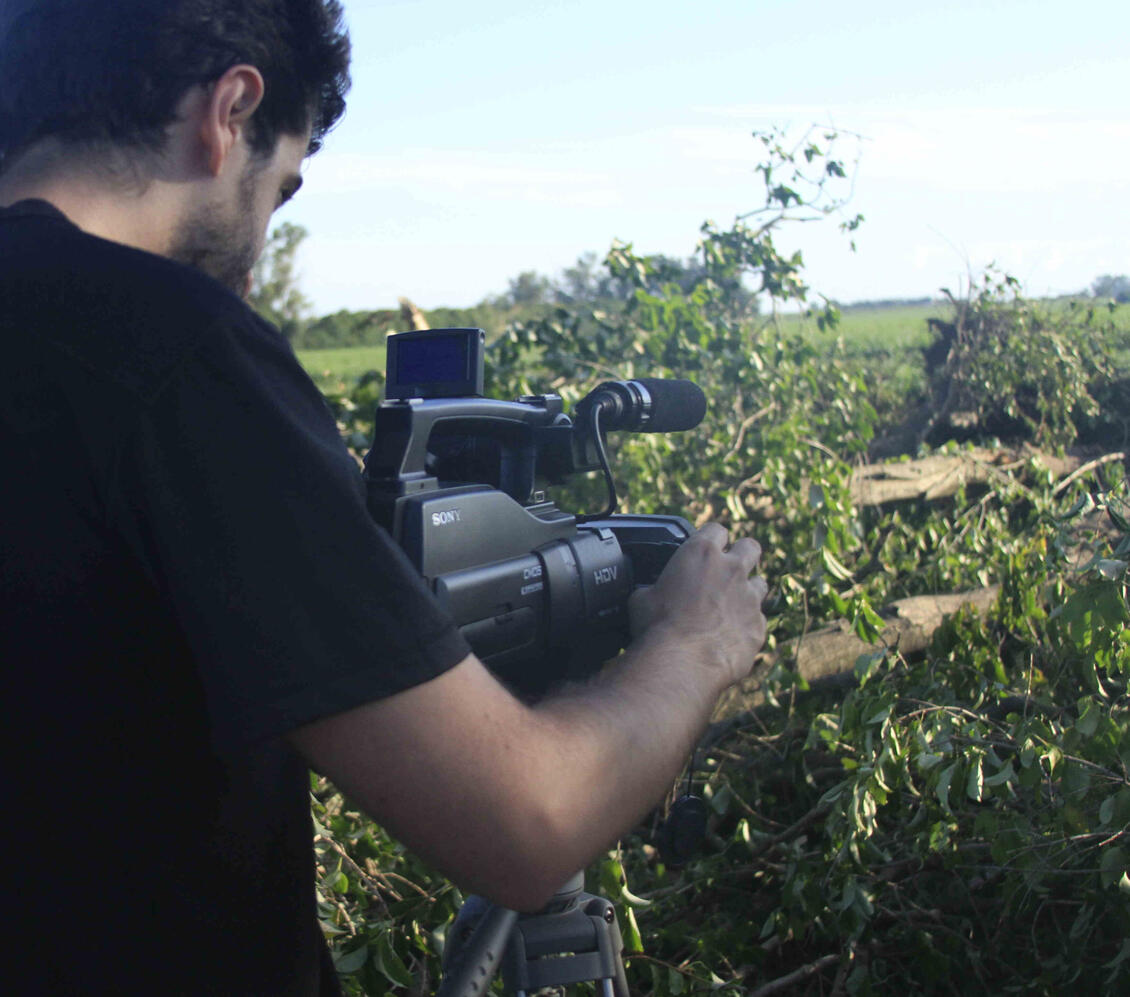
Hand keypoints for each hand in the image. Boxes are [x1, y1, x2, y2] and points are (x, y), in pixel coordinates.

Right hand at [629, 522, 767, 686]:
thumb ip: (654, 587)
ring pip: (759, 583)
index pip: (716, 530)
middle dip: (742, 554)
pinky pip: (757, 621)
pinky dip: (745, 626)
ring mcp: (750, 598)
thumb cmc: (658, 626)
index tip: (706, 549)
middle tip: (729, 569)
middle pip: (750, 547)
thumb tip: (650, 594)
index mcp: (701, 554)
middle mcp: (732, 569)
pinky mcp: (758, 626)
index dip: (711, 538)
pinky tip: (729, 637)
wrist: (682, 662)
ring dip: (747, 591)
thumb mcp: (642, 598)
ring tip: (730, 607)